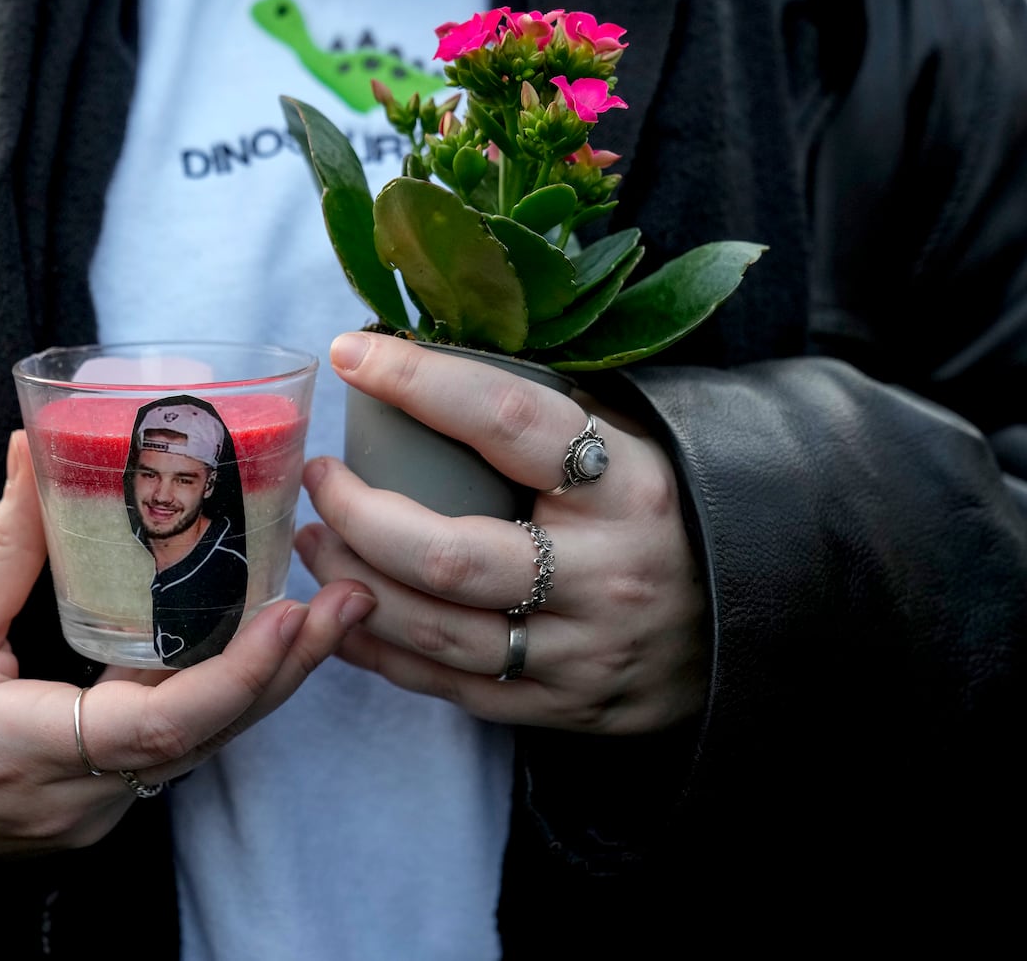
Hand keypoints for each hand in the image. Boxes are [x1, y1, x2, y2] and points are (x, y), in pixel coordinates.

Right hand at [0, 430, 374, 854]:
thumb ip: (5, 540)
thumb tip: (34, 444)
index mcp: (24, 750)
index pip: (153, 728)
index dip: (231, 675)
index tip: (287, 615)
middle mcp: (76, 797)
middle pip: (205, 738)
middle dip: (284, 668)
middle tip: (349, 598)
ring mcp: (98, 809)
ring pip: (203, 746)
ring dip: (268, 679)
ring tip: (332, 610)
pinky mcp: (109, 800)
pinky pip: (182, 749)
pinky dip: (227, 694)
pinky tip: (269, 642)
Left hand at [297, 332, 707, 734]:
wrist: (752, 623)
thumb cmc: (661, 512)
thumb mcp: (629, 446)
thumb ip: (544, 414)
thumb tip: (421, 358)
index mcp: (630, 485)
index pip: (508, 420)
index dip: (421, 382)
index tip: (352, 356)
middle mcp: (609, 574)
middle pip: (451, 556)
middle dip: (360, 516)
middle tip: (320, 479)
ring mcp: (587, 653)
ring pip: (438, 632)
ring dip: (352, 586)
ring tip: (314, 542)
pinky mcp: (566, 709)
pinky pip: (449, 687)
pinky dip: (379, 649)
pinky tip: (341, 610)